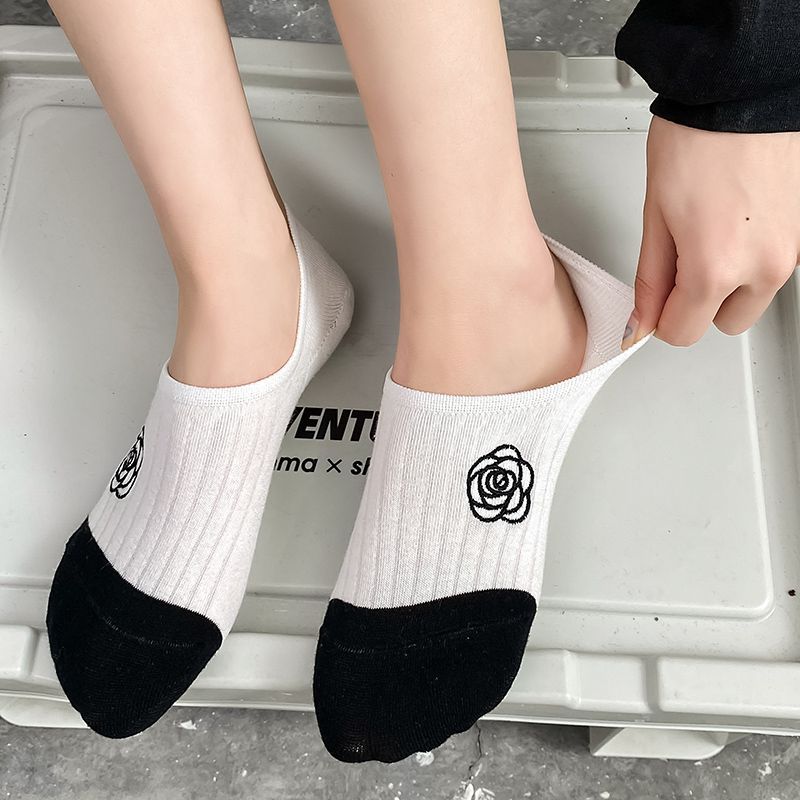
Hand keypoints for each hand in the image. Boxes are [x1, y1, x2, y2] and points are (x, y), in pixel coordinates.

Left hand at [622, 116, 799, 348]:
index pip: (683, 333)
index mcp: (717, 267)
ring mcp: (789, 253)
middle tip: (679, 261)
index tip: (654, 298)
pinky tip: (728, 226)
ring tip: (704, 236)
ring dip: (724, 286)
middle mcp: (762, 267)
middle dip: (696, 305)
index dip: (660, 318)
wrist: (741, 91)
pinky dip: (746, 263)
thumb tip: (641, 323)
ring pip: (748, 301)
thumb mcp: (655, 218)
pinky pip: (766, 273)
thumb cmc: (697, 141)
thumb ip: (650, 281)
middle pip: (721, 324)